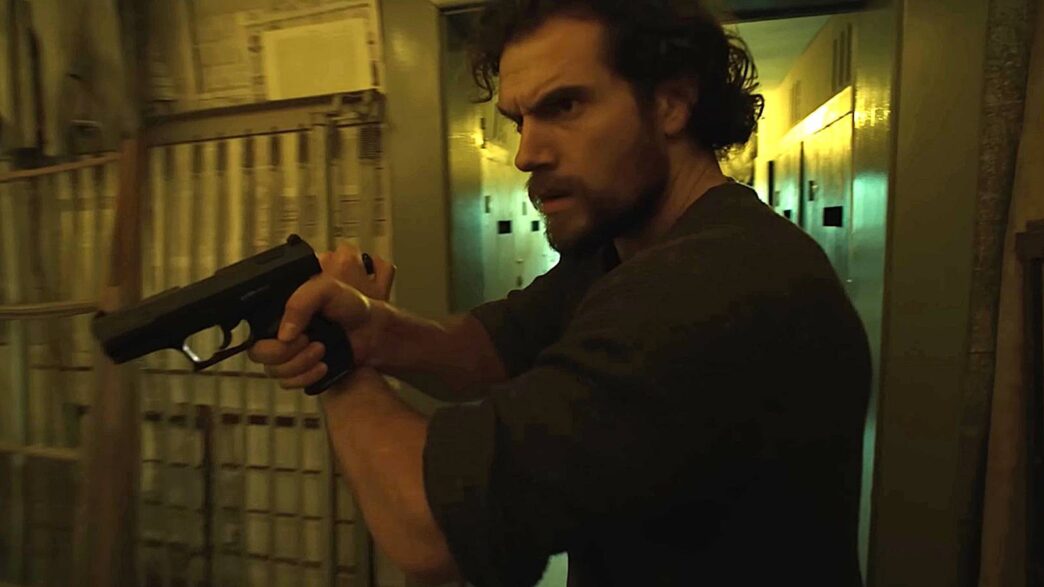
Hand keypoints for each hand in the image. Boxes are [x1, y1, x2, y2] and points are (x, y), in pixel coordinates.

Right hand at [248, 245, 395, 389]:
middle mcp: (279, 331)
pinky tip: (323, 366)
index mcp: (279, 309)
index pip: (252, 327)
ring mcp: (288, 352)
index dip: (270, 336)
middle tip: (311, 341)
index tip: (295, 334)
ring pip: (273, 371)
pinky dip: (305, 377)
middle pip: (259, 353)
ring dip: (299, 365)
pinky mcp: (300, 370)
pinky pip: (288, 383)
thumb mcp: (326, 289)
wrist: (373, 330)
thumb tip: (283, 335)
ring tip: (322, 351)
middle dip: (286, 353)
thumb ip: (301, 303)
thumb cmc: (352, 305)